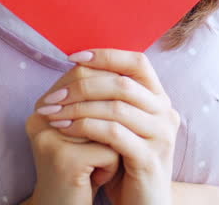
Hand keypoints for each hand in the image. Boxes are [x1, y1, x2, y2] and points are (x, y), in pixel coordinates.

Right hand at [25, 71, 121, 204]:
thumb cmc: (80, 172)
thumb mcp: (82, 134)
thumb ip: (93, 103)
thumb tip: (121, 68)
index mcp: (42, 108)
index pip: (80, 73)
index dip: (108, 84)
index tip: (120, 106)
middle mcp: (40, 119)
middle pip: (92, 93)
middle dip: (111, 115)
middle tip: (112, 138)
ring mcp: (50, 138)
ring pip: (106, 124)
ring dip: (113, 146)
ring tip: (104, 161)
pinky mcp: (64, 160)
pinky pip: (108, 151)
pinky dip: (111, 167)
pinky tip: (98, 180)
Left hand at [35, 50, 179, 204]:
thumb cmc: (127, 162)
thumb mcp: (122, 125)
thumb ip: (112, 98)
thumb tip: (79, 64)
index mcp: (159, 100)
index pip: (137, 63)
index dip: (106, 55)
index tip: (73, 58)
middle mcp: (166, 113)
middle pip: (122, 83)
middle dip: (82, 85)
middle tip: (53, 95)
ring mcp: (161, 136)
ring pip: (116, 107)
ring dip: (78, 107)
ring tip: (53, 112)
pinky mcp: (149, 159)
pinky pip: (113, 133)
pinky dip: (85, 127)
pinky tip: (65, 129)